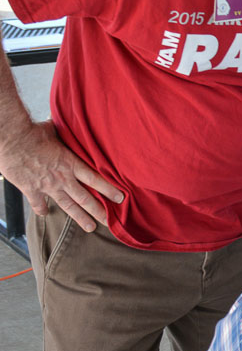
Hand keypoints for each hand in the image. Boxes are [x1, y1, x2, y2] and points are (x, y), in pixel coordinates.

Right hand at [0, 120, 122, 231]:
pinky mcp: (31, 190)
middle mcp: (62, 178)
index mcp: (71, 163)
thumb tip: (73, 123)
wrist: (11, 140)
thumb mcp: (58, 132)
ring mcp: (47, 186)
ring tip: (91, 227)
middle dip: (98, 211)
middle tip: (109, 221)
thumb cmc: (34, 132)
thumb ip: (68, 134)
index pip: (96, 179)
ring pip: (68, 206)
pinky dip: (43, 210)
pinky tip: (46, 214)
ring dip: (80, 218)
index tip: (120, 198)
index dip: (109, 190)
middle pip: (85, 198)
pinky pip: (39, 204)